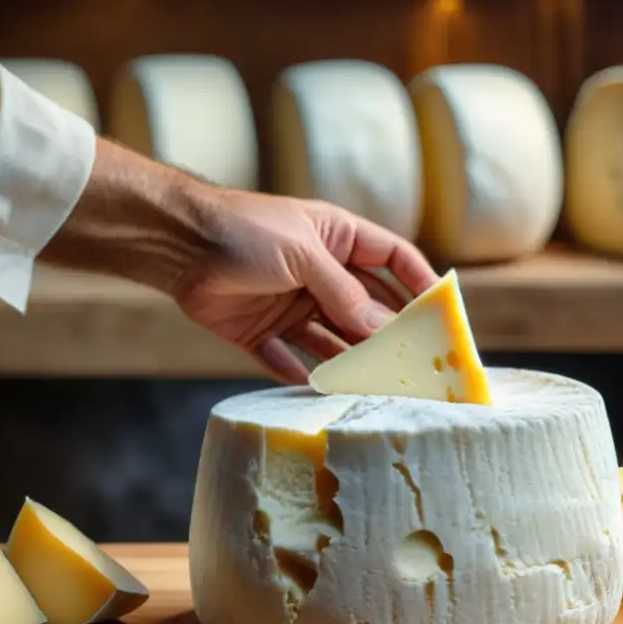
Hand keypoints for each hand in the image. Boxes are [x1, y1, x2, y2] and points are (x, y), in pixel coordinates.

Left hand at [175, 187, 439, 383]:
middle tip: (417, 366)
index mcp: (338, 240)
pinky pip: (289, 360)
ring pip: (333, 341)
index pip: (393, 261)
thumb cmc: (244, 230)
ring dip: (351, 362)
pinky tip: (321, 393)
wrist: (176, 243)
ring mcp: (292, 305)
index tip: (446, 314)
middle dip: (391, 336)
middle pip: (367, 309)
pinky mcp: (261, 332)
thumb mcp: (303, 254)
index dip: (421, 285)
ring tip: (377, 388)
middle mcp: (320, 274)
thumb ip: (343, 294)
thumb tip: (384, 331)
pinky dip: (303, 377)